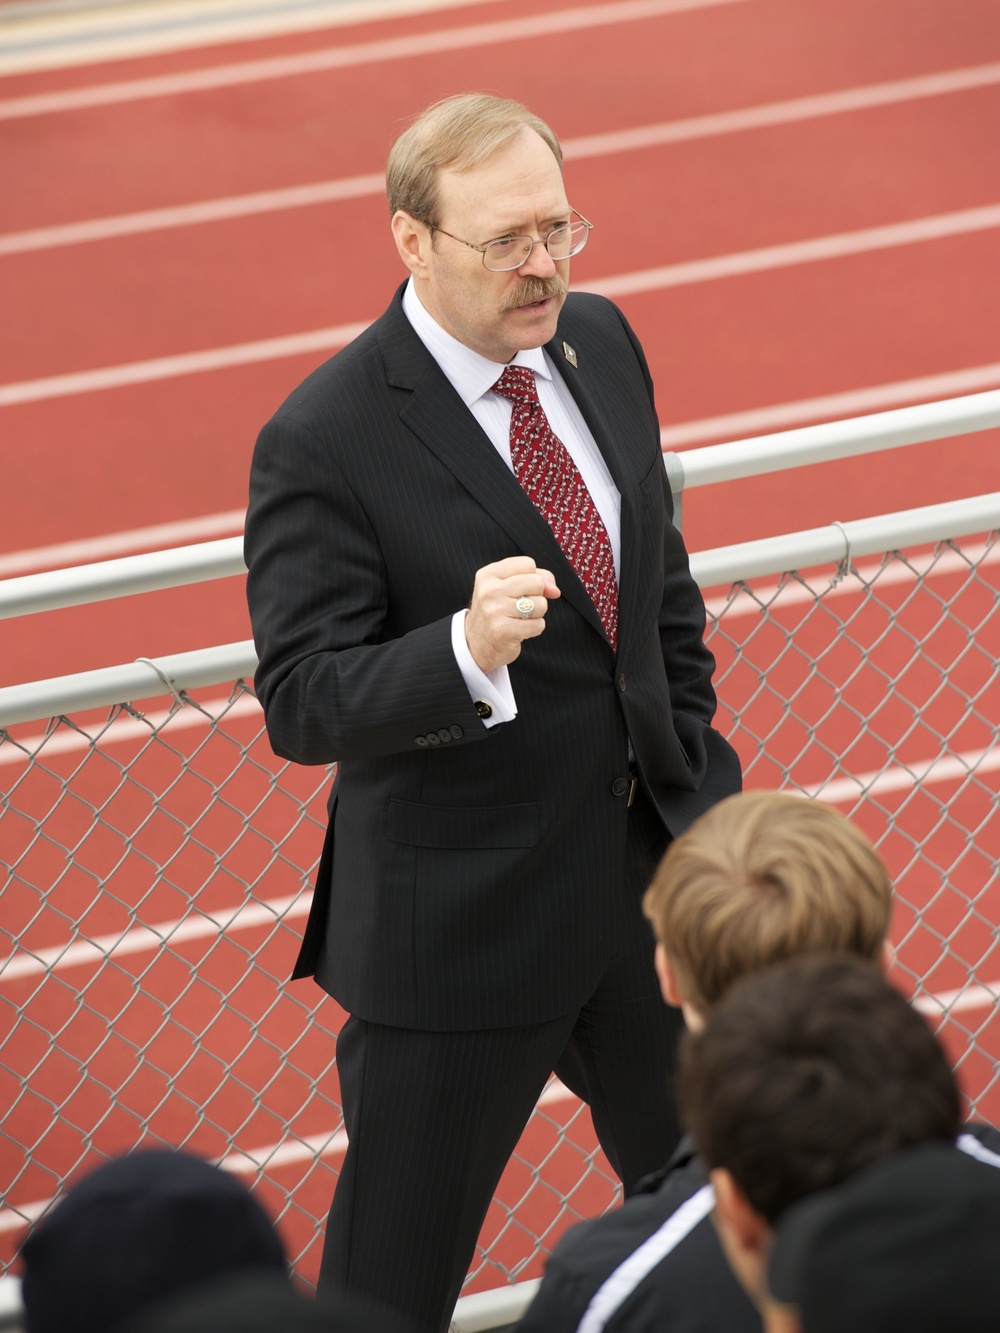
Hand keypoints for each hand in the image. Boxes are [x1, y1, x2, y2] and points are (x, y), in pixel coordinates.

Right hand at [465, 557, 560, 672]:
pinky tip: (520, 630)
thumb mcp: (506, 587)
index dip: (534, 577)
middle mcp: (490, 590)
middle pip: (537, 582)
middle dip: (537, 595)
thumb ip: (534, 578)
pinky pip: (538, 625)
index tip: (525, 589)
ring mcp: (496, 611)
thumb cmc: (496, 611)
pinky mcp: (505, 631)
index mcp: (488, 575)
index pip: (528, 564)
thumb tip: (554, 589)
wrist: (475, 644)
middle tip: (522, 606)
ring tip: (520, 618)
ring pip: (541, 604)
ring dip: (537, 614)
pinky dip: (535, 629)